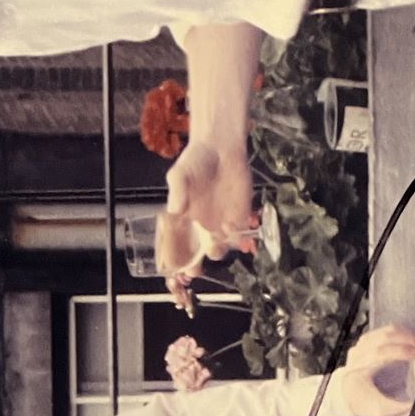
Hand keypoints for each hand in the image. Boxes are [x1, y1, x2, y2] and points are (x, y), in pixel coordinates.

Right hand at [157, 138, 257, 310]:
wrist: (222, 148)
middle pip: (197, 256)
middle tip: (197, 262)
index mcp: (182, 221)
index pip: (176, 248)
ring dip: (217, 249)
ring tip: (216, 238)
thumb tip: (174, 210)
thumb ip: (177, 192)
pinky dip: (238, 238)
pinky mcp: (240, 217)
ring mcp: (220, 224)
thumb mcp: (180, 174)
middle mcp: (200, 227)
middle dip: (196, 264)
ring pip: (219, 249)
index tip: (177, 267)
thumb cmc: (196, 160)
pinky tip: (234, 226)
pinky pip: (240, 237)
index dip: (176, 261)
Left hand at [337, 324, 414, 415]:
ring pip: (384, 332)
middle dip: (408, 340)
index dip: (400, 351)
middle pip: (384, 338)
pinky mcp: (365, 341)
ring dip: (406, 335)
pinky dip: (400, 333)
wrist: (345, 394)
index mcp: (359, 369)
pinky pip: (383, 331)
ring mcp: (361, 345)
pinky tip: (411, 337)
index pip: (380, 353)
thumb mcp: (381, 409)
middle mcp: (359, 353)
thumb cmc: (363, 402)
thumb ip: (402, 408)